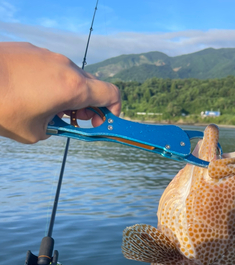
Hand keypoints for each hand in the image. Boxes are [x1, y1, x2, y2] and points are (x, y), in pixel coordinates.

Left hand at [0, 42, 120, 143]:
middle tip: (75, 120)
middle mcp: (66, 67)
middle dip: (90, 105)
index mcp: (73, 88)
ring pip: (71, 75)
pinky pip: (52, 67)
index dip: (113, 112)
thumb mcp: (36, 132)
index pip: (112, 95)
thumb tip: (58, 122)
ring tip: (49, 108)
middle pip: (93, 85)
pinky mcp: (32, 50)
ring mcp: (49, 55)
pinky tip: (31, 92)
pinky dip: (51, 82)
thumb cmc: (2, 108)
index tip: (101, 123)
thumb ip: (57, 127)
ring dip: (70, 93)